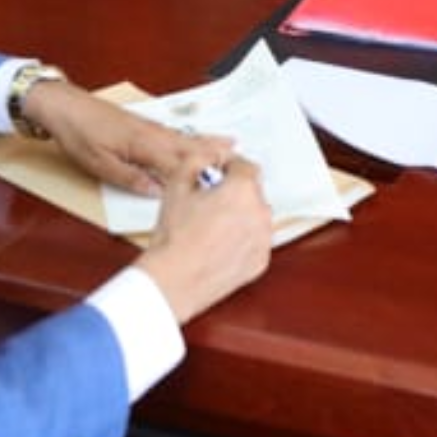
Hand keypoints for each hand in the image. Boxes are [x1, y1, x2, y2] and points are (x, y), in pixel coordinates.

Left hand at [24, 77, 232, 195]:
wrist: (63, 106)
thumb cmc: (78, 134)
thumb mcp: (99, 164)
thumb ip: (129, 178)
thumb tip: (156, 192)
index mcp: (144, 145)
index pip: (181, 163)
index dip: (205, 173)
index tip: (226, 181)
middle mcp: (151, 133)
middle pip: (191, 145)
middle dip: (216, 153)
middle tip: (244, 160)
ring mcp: (148, 127)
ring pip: (185, 137)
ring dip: (209, 142)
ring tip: (231, 144)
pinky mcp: (142, 125)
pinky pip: (175, 132)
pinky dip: (192, 136)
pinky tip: (197, 138)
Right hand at [135, 156, 271, 323]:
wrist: (174, 280)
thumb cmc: (175, 238)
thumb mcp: (176, 185)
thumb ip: (196, 159)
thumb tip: (208, 155)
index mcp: (243, 190)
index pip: (245, 165)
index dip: (229, 166)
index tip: (218, 172)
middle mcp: (260, 213)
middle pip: (252, 191)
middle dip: (234, 192)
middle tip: (209, 201)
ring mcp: (263, 239)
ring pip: (256, 216)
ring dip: (240, 215)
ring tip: (212, 225)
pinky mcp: (260, 261)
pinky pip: (255, 241)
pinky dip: (243, 240)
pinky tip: (219, 244)